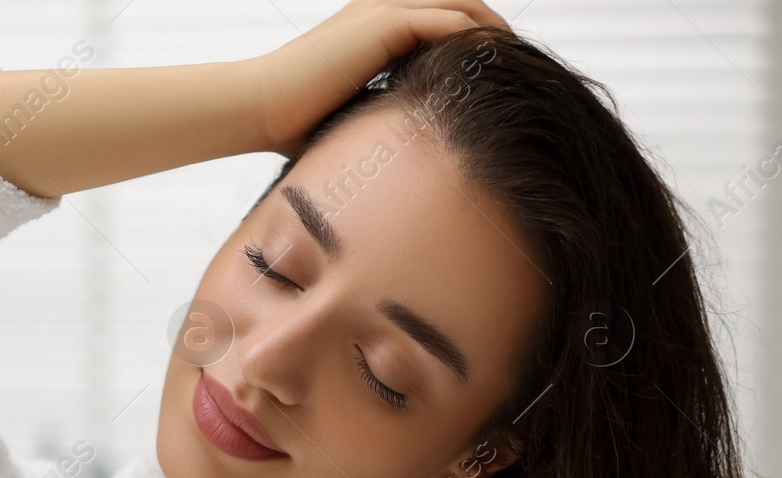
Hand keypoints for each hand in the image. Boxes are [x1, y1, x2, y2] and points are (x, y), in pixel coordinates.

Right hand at [250, 0, 509, 154]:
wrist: (257, 106)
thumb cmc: (288, 124)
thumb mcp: (345, 117)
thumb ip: (374, 119)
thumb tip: (395, 159)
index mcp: (371, 28)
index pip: (437, 19)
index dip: (471, 40)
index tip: (497, 73)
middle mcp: (380, 8)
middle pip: (458, 4)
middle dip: (492, 30)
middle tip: (524, 64)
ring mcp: (383, 10)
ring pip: (461, 6)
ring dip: (495, 32)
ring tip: (523, 63)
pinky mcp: (385, 22)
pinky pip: (450, 21)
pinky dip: (479, 38)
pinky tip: (499, 66)